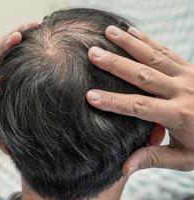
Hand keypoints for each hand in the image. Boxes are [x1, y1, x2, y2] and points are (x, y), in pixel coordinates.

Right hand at [86, 25, 193, 175]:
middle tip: (93, 53)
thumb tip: (123, 168)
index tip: (90, 96)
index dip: (113, 101)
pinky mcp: (189, 67)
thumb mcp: (185, 158)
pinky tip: (132, 31)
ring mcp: (187, 76)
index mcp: (179, 115)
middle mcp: (182, 92)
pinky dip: (147, 40)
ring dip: (129, 44)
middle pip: (143, 75)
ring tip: (108, 32)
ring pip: (153, 57)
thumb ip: (153, 159)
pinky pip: (166, 51)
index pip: (139, 107)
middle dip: (115, 64)